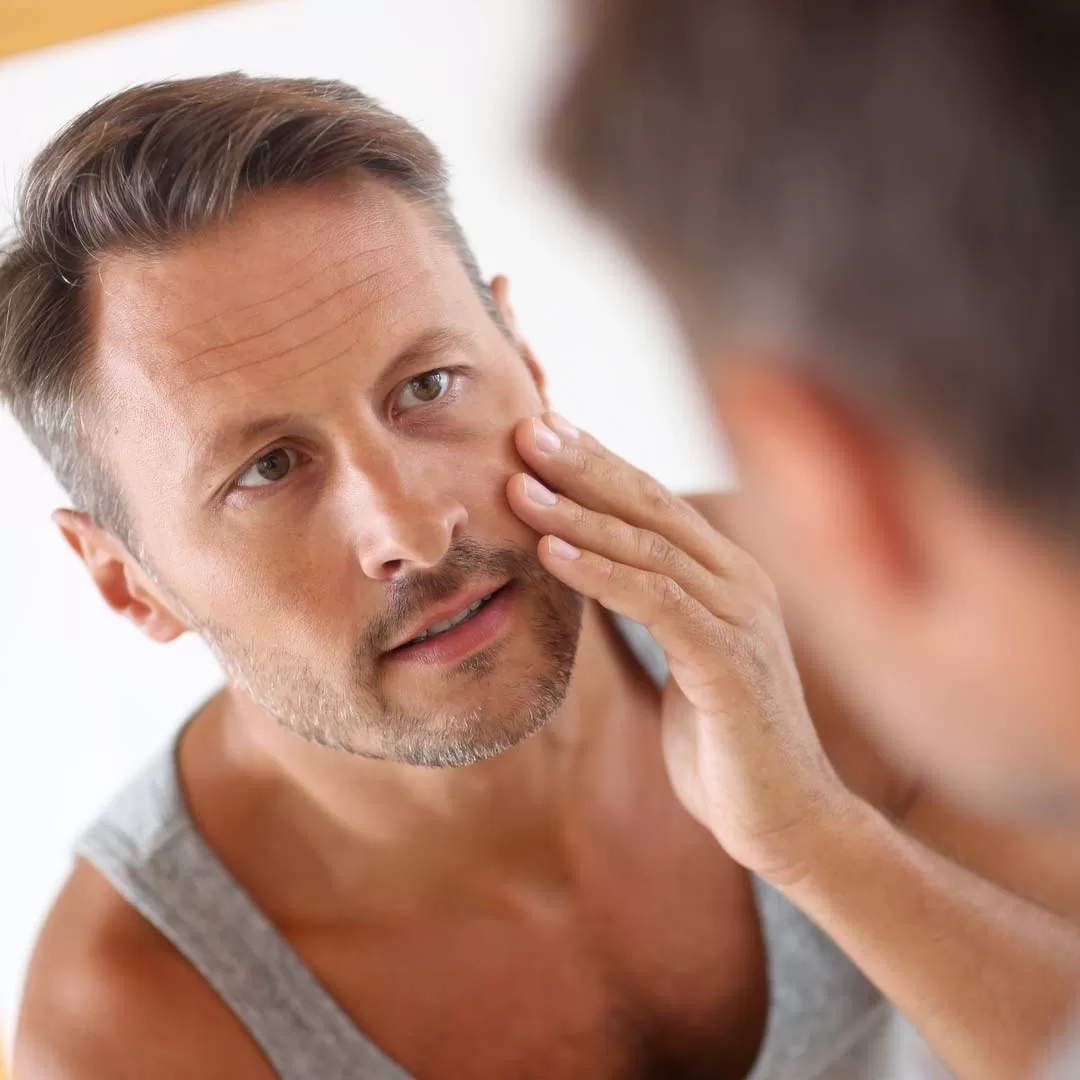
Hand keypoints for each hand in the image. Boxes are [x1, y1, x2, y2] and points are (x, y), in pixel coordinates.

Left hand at [507, 412, 856, 885]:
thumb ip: (650, 607)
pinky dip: (599, 574)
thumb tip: (589, 567)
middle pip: (651, 507)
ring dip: (577, 514)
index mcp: (730, 576)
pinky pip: (655, 603)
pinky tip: (550, 555)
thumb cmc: (725, 742)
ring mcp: (741, 617)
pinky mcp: (730, 661)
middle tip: (525, 428)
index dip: (599, 462)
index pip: (656, 502)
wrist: (786, 819)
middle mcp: (742, 581)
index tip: (545, 429)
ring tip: (518, 488)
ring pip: (648, 547)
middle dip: (584, 465)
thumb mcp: (682, 659)